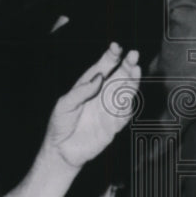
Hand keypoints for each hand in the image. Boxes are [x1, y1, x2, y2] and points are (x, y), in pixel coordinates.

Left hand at [43, 43, 140, 167]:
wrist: (62, 149)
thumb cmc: (61, 123)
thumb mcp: (65, 104)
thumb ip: (80, 91)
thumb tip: (98, 77)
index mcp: (89, 86)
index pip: (102, 68)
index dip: (110, 57)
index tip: (116, 47)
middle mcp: (102, 95)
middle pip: (118, 77)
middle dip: (127, 65)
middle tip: (133, 55)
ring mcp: (109, 109)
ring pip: (125, 93)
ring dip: (131, 81)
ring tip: (135, 70)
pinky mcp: (114, 125)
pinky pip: (124, 114)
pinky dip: (127, 105)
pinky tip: (127, 96)